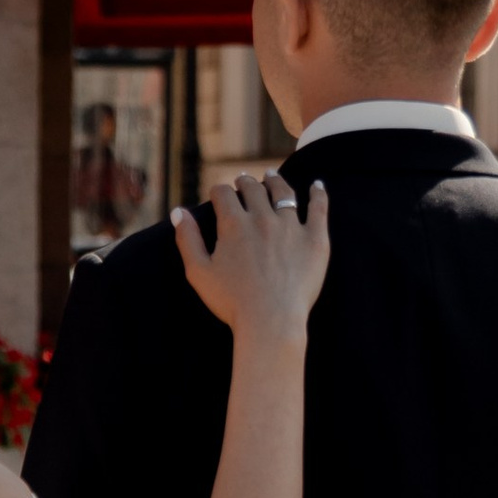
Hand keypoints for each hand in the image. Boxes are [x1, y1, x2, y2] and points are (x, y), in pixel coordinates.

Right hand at [170, 170, 330, 340]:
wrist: (271, 321)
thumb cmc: (232, 302)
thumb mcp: (198, 272)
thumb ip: (187, 239)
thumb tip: (179, 212)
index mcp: (233, 224)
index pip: (224, 194)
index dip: (219, 191)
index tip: (218, 195)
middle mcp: (262, 218)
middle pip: (253, 189)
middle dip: (244, 182)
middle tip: (243, 182)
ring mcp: (291, 226)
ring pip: (283, 193)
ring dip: (274, 181)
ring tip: (271, 176)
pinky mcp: (314, 239)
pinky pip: (319, 208)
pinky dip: (318, 194)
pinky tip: (317, 185)